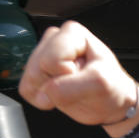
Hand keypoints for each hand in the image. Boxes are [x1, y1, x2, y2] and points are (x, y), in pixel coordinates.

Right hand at [18, 21, 138, 129]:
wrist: (112, 104)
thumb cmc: (111, 89)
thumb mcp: (100, 85)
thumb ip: (71, 86)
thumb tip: (46, 91)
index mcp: (73, 33)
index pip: (52, 60)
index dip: (68, 75)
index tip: (85, 77)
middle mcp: (55, 39)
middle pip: (37, 68)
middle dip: (57, 84)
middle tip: (79, 85)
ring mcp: (43, 55)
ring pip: (30, 78)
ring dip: (50, 93)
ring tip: (72, 89)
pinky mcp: (36, 72)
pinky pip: (26, 89)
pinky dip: (42, 99)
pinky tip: (60, 95)